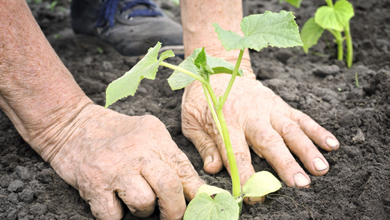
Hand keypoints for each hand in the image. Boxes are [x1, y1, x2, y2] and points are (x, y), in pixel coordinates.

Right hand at [45, 104, 203, 219]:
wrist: (72, 126)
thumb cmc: (116, 135)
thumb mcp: (148, 136)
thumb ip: (170, 160)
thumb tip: (196, 190)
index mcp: (155, 138)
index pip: (183, 168)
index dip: (196, 192)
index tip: (200, 205)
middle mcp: (137, 152)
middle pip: (168, 187)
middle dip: (174, 210)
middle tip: (173, 216)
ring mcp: (114, 168)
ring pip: (143, 203)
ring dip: (142, 211)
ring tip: (134, 200)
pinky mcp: (93, 184)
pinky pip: (113, 216)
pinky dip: (116, 216)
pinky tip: (113, 202)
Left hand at [181, 70, 338, 199]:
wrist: (218, 69)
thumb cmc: (203, 98)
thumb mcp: (191, 121)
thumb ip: (204, 146)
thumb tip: (213, 169)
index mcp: (226, 122)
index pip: (237, 154)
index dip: (246, 176)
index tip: (254, 195)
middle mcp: (250, 116)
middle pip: (269, 142)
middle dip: (286, 164)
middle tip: (300, 183)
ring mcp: (268, 109)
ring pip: (290, 130)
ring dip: (307, 150)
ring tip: (321, 169)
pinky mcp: (279, 104)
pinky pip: (300, 117)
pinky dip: (317, 130)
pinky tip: (332, 145)